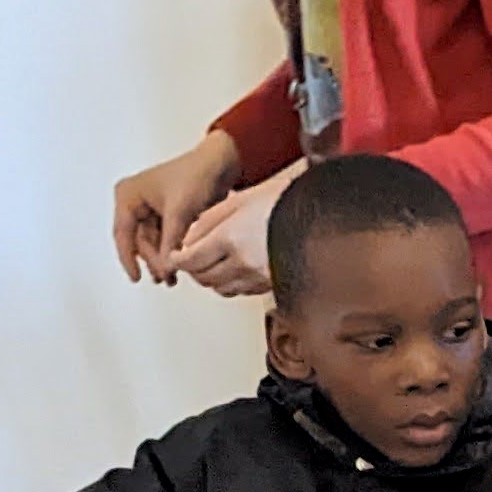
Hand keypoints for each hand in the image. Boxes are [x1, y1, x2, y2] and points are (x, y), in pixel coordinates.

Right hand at [112, 133, 240, 283]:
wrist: (222, 163)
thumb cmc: (197, 175)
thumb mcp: (179, 212)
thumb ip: (169, 243)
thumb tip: (164, 268)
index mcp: (128, 195)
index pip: (122, 234)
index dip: (128, 259)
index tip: (136, 278)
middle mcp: (135, 201)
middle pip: (138, 241)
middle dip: (152, 260)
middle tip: (165, 276)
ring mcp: (150, 208)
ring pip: (151, 242)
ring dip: (161, 259)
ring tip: (172, 278)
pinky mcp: (166, 213)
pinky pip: (163, 238)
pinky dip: (170, 252)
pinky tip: (177, 267)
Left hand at [158, 170, 288, 298]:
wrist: (318, 214)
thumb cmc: (284, 201)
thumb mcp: (239, 201)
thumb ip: (208, 222)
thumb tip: (187, 241)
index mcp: (231, 238)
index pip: (191, 260)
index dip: (177, 260)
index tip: (173, 256)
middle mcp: (244, 262)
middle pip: (204, 278)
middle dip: (193, 269)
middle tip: (190, 259)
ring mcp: (259, 276)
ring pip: (221, 288)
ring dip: (212, 278)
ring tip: (212, 264)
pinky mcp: (272, 284)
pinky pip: (242, 291)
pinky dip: (232, 283)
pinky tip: (234, 270)